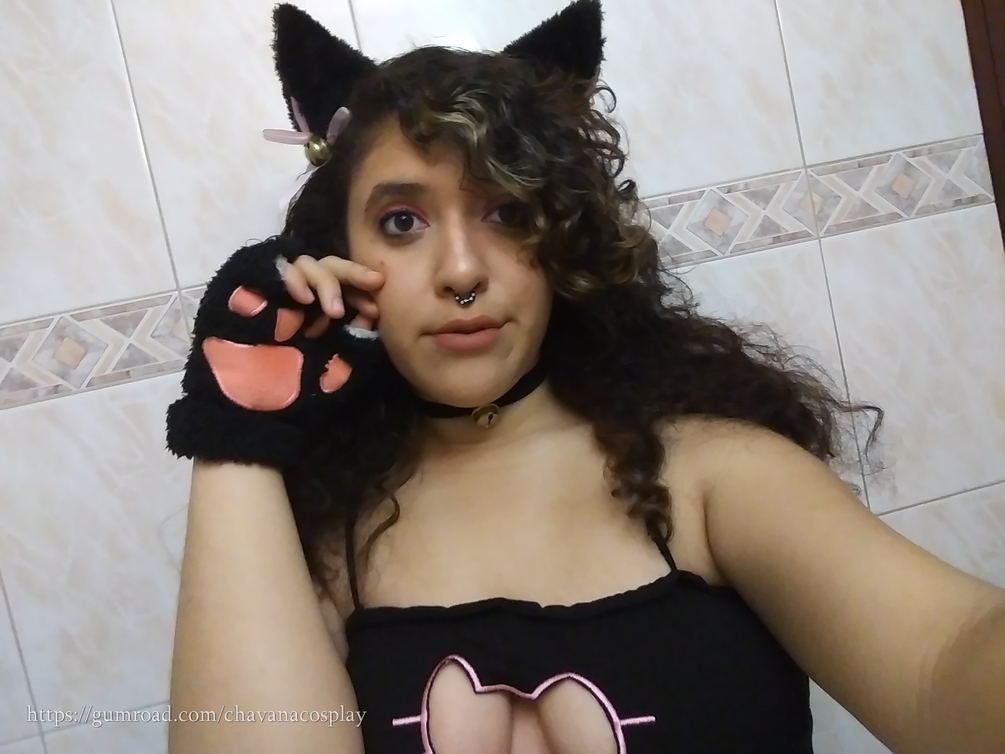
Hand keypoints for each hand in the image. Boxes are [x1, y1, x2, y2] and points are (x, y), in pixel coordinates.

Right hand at [167, 237, 386, 467]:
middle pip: (327, 265)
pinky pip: (272, 268)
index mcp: (318, 313)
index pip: (344, 285)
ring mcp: (273, 294)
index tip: (376, 305)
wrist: (251, 415)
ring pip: (304, 264)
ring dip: (325, 281)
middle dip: (351, 275)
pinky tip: (301, 298)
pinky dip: (291, 277)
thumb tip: (373, 315)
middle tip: (371, 287)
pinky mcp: (249, 291)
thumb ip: (354, 342)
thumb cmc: (294, 395)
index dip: (361, 289)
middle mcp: (298, 299)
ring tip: (333, 311)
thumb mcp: (336, 368)